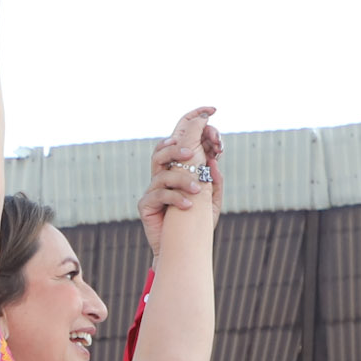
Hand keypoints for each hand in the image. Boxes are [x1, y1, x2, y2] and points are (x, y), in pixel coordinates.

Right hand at [135, 107, 223, 248]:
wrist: (181, 251)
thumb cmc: (196, 224)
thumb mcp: (212, 202)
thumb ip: (215, 182)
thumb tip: (213, 163)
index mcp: (179, 169)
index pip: (184, 138)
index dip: (194, 120)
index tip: (211, 110)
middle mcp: (164, 175)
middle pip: (164, 149)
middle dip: (178, 146)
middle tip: (194, 153)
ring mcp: (154, 188)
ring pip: (162, 171)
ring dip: (181, 177)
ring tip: (198, 189)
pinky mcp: (146, 204)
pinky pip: (159, 194)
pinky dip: (176, 198)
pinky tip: (189, 206)